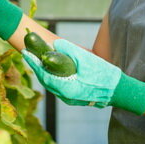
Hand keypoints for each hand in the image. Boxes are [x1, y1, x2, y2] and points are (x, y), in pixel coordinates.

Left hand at [21, 39, 144, 114]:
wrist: (119, 91)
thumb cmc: (104, 76)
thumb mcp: (86, 59)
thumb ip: (69, 51)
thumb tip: (55, 45)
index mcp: (65, 88)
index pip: (43, 74)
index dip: (33, 62)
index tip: (25, 51)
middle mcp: (65, 96)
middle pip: (46, 79)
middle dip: (37, 65)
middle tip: (30, 52)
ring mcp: (70, 99)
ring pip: (52, 83)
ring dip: (45, 71)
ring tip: (38, 58)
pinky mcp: (75, 98)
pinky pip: (60, 86)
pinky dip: (54, 76)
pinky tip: (54, 68)